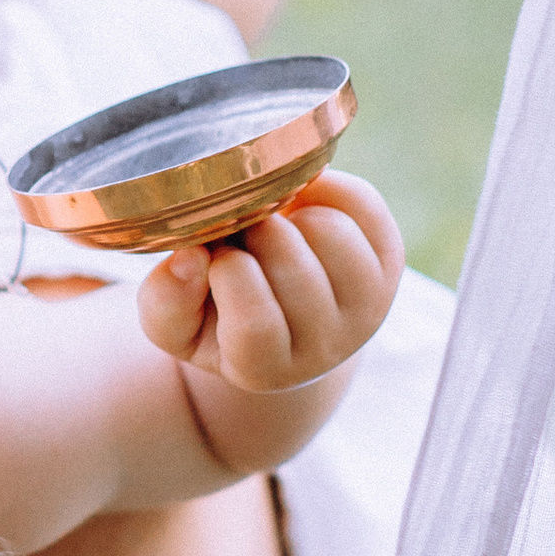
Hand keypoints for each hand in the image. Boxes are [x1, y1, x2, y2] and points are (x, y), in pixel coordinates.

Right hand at [137, 172, 403, 390]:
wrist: (283, 325)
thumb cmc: (216, 320)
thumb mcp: (174, 324)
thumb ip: (165, 301)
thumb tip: (191, 256)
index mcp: (266, 370)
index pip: (256, 324)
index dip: (228, 274)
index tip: (211, 253)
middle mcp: (327, 347)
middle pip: (294, 268)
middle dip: (253, 232)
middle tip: (237, 232)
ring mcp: (366, 306)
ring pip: (330, 233)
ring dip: (289, 212)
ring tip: (268, 223)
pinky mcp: (389, 263)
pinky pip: (361, 203)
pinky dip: (324, 185)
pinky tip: (297, 200)